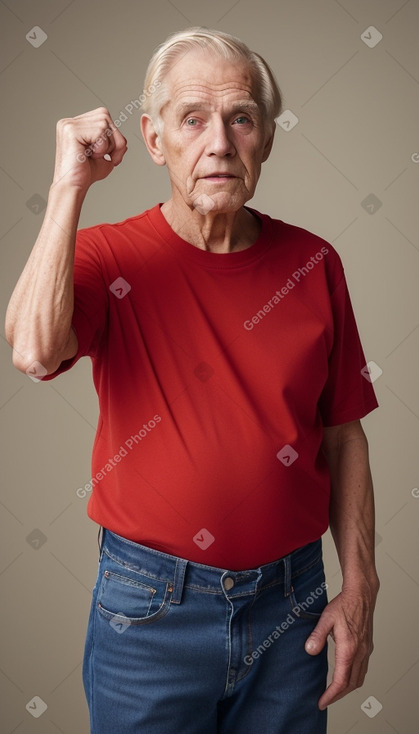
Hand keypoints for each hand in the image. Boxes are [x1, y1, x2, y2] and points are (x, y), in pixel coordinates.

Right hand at [52, 107, 127, 192]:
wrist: (73, 187)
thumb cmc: (86, 174)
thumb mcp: (105, 156)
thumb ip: (115, 144)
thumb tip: (124, 141)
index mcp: (76, 125)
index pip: (103, 116)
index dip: (113, 135)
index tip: (108, 155)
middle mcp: (70, 122)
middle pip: (105, 116)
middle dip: (114, 139)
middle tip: (108, 158)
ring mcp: (69, 125)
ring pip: (104, 123)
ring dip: (107, 145)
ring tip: (94, 156)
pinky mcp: (71, 131)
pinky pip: (100, 132)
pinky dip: (101, 148)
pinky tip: (89, 156)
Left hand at [305, 587, 376, 709]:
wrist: (361, 595)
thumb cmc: (344, 604)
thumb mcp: (326, 618)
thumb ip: (317, 635)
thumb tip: (309, 650)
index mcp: (349, 649)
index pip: (341, 681)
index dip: (331, 695)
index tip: (322, 702)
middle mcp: (360, 653)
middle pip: (351, 684)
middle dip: (338, 696)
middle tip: (326, 700)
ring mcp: (365, 651)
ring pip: (359, 678)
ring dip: (347, 689)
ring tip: (335, 692)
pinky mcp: (367, 647)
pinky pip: (363, 670)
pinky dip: (354, 678)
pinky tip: (346, 675)